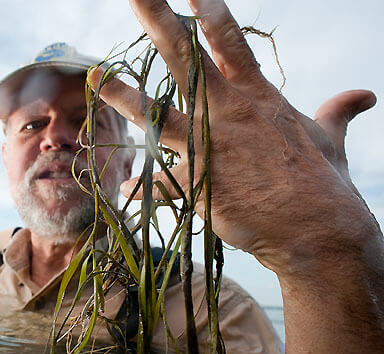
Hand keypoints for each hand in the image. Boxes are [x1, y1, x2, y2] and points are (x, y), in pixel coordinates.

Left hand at [89, 0, 376, 274]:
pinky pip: (159, 184)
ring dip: (125, 95)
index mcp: (257, 97)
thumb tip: (364, 95)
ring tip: (97, 77)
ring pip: (158, 113)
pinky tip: (128, 189)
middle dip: (158, 22)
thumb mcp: (329, 140)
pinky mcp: (196, 184)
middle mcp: (227, 114)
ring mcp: (209, 148)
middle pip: (186, 59)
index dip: (210, 13)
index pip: (231, 43)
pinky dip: (143, 188)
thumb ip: (336, 112)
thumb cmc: (323, 184)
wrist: (316, 231)